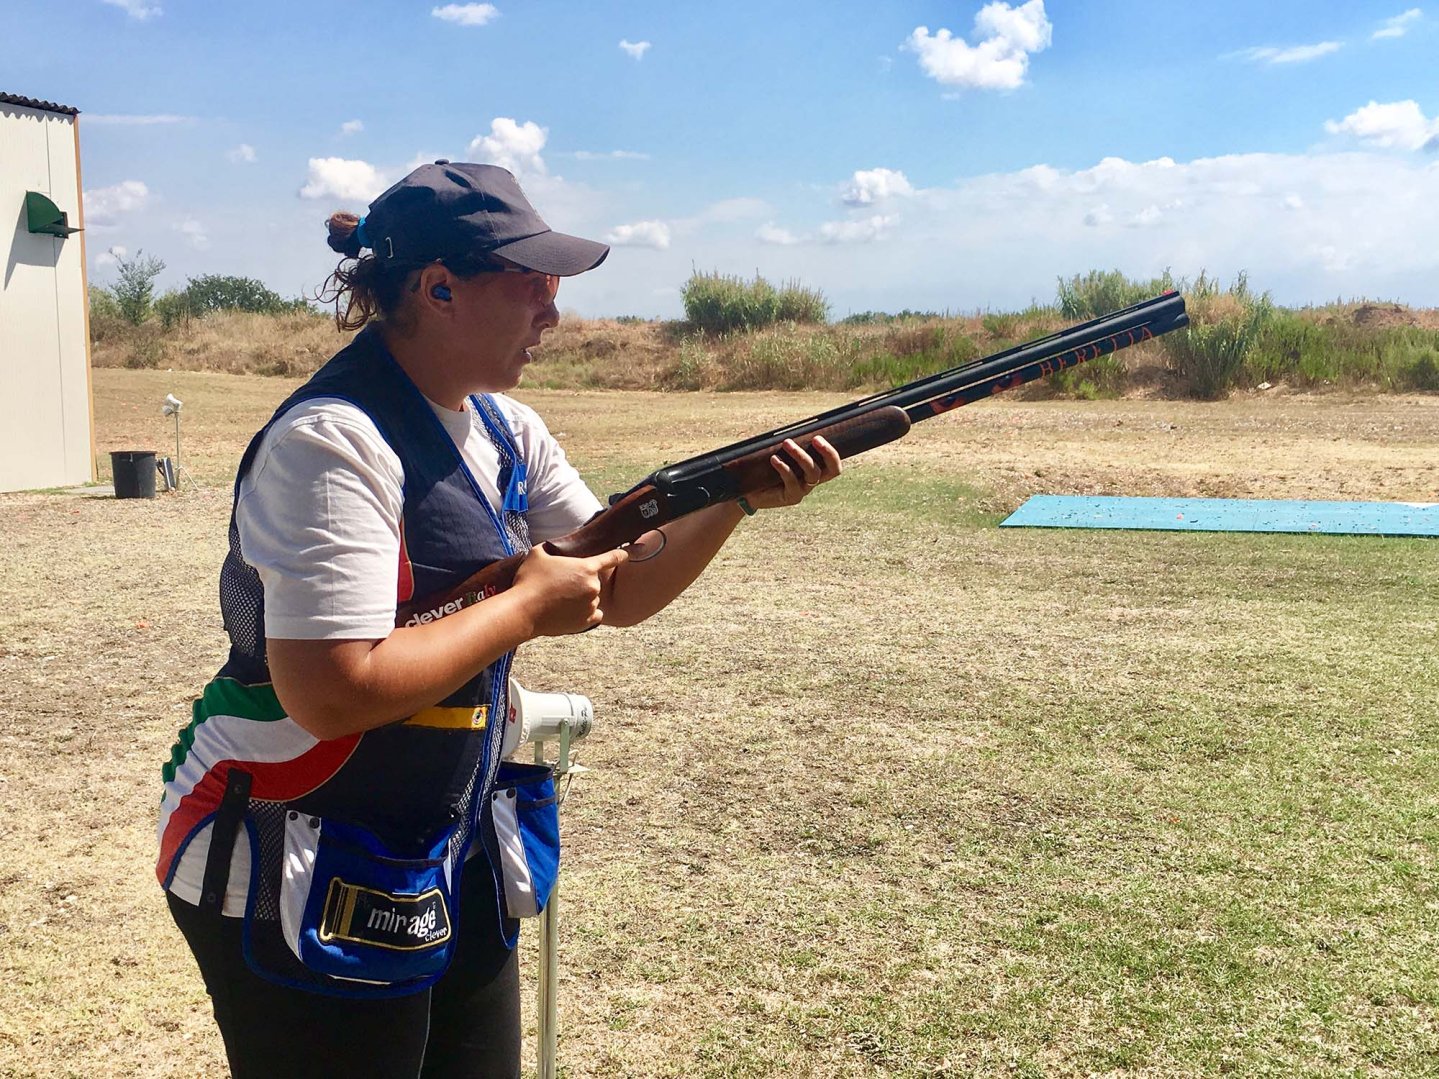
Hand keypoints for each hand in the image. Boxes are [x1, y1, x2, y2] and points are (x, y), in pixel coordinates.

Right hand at [511, 544, 629, 635]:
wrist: (523, 611)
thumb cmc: (529, 580)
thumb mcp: (538, 552)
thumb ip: (554, 546)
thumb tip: (556, 546)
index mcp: (586, 568)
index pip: (613, 557)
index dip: (624, 553)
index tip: (636, 551)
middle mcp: (593, 587)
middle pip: (596, 580)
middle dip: (582, 580)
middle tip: (561, 584)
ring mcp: (591, 605)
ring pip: (593, 598)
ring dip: (582, 597)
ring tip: (560, 599)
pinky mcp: (586, 622)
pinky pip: (595, 615)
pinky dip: (587, 612)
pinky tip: (572, 611)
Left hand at [741, 436, 842, 510]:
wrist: (748, 493)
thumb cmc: (765, 470)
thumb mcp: (779, 455)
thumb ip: (789, 445)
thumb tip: (792, 428)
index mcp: (813, 470)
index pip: (834, 464)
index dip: (832, 452)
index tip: (818, 437)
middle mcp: (812, 481)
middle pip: (833, 470)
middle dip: (827, 453)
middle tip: (815, 439)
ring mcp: (803, 490)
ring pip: (813, 473)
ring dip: (801, 455)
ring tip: (786, 443)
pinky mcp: (791, 497)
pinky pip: (792, 482)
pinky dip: (784, 468)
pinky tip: (774, 458)